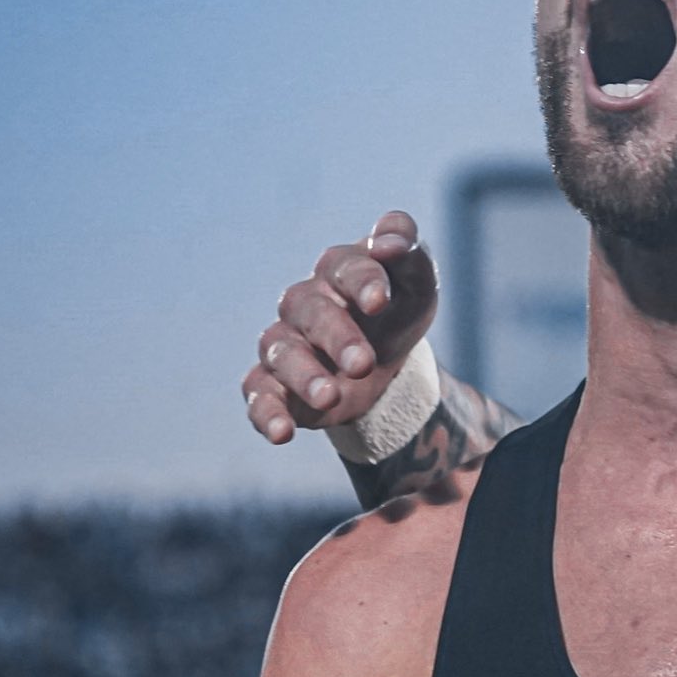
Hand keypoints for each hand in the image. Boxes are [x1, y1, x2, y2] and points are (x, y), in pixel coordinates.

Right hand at [242, 211, 438, 443]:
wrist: (387, 362)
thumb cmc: (397, 311)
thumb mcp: (417, 284)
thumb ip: (410, 254)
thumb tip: (393, 243)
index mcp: (339, 271)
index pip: (345, 268)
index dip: (363, 282)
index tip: (380, 302)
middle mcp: (305, 303)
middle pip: (312, 312)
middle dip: (337, 337)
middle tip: (363, 365)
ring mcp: (286, 344)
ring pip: (282, 353)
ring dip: (303, 376)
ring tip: (329, 396)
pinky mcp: (276, 384)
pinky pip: (259, 395)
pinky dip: (266, 413)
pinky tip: (281, 434)